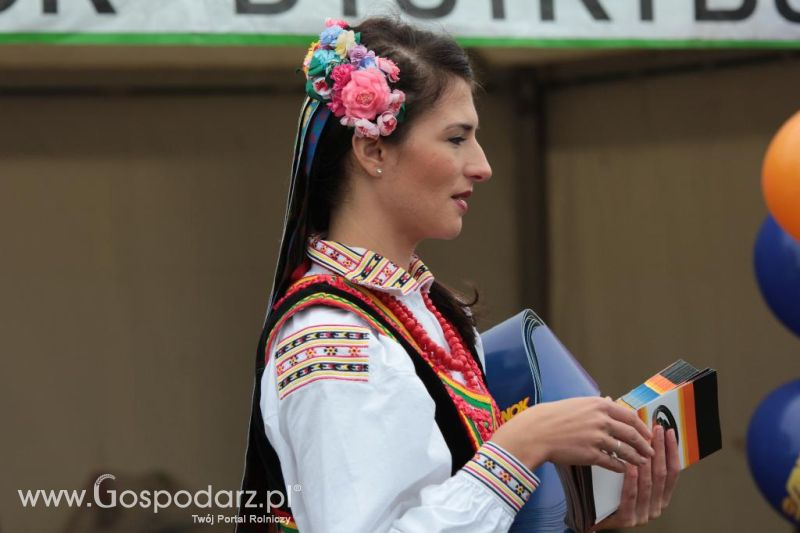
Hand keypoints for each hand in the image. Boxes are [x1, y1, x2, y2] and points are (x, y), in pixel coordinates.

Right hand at [491, 396, 653, 472]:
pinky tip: (623, 469)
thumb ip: (597, 405)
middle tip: (650, 452)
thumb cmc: (554, 416)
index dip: (642, 427)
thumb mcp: (578, 403)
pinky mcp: (590, 454)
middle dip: (644, 444)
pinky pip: (611, 462)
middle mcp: (601, 420)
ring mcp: (596, 437)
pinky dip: (620, 467)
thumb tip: (612, 402)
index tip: (648, 434)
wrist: (537, 431)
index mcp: (599, 405)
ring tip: (641, 463)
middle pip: (631, 434)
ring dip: (635, 458)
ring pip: (624, 450)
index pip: (630, 416)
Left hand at [590, 425, 680, 530]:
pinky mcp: (629, 518)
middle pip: (661, 474)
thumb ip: (643, 466)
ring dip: (646, 461)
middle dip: (659, 449)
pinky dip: (631, 480)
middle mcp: (656, 506)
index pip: (672, 471)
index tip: (668, 433)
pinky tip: (629, 466)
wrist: (596, 518)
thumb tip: (646, 438)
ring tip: (643, 442)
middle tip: (656, 431)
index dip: (672, 451)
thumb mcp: (635, 481)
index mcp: (661, 497)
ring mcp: (644, 514)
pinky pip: (631, 495)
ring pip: (648, 483)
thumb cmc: (614, 497)